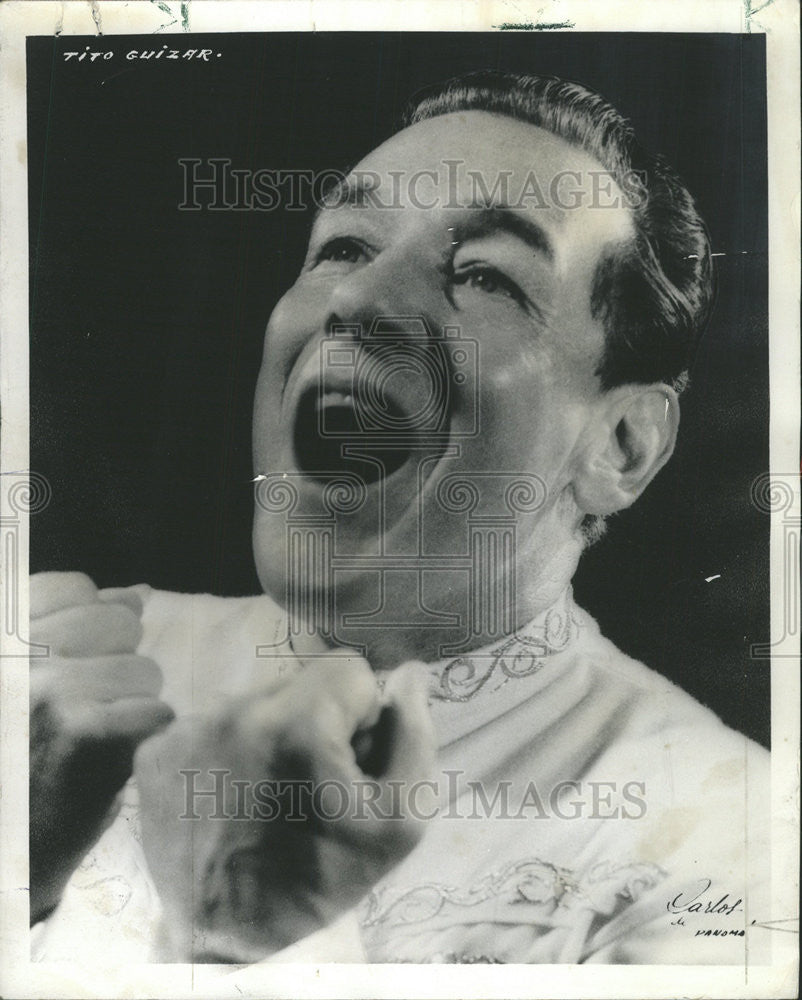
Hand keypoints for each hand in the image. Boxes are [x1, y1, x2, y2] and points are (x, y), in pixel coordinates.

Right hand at [28, 572, 173, 923]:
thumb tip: (133, 595)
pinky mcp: (82, 733)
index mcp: (1, 635)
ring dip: (134, 704)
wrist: (5, 848)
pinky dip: (144, 738)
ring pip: (143, 670)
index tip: (74, 664)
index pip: (74, 588)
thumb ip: (74, 628)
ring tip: (95, 739)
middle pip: (116, 623)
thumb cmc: (20, 757)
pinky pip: (154, 712)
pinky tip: (110, 759)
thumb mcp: (29, 679)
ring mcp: (46, 692)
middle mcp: (13, 658)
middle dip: (117, 664)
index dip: (92, 623)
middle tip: (86, 709)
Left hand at [134, 652, 435, 961]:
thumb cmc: (326, 877)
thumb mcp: (402, 818)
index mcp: (297, 725)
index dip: (362, 713)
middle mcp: (233, 712)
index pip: (348, 666)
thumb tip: (410, 672)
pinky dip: (229, 747)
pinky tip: (233, 794)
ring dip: (273, 730)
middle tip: (312, 780)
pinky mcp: (155, 751)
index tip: (349, 761)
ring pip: (254, 698)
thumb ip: (415, 733)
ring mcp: (186, 730)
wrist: (232, 942)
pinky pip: (210, 721)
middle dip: (317, 717)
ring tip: (271, 791)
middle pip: (299, 679)